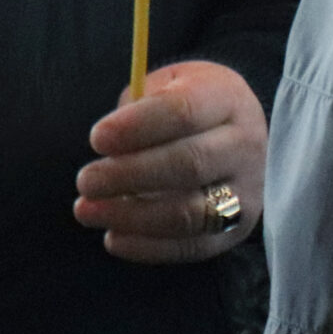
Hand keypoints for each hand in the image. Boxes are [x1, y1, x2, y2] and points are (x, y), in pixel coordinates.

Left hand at [73, 59, 264, 262]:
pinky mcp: (236, 228)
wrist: (232, 136)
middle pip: (189, 164)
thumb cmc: (181, 111)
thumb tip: (109, 145)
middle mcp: (244, 145)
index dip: (136, 127)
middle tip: (86, 181)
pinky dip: (148, 247)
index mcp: (225, 99)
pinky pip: (193, 245)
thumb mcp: (164, 86)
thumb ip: (138, 106)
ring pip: (191, 212)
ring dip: (131, 216)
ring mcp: (246, 190)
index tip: (97, 139)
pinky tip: (113, 239)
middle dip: (128, 175)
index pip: (184, 112)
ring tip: (87, 211)